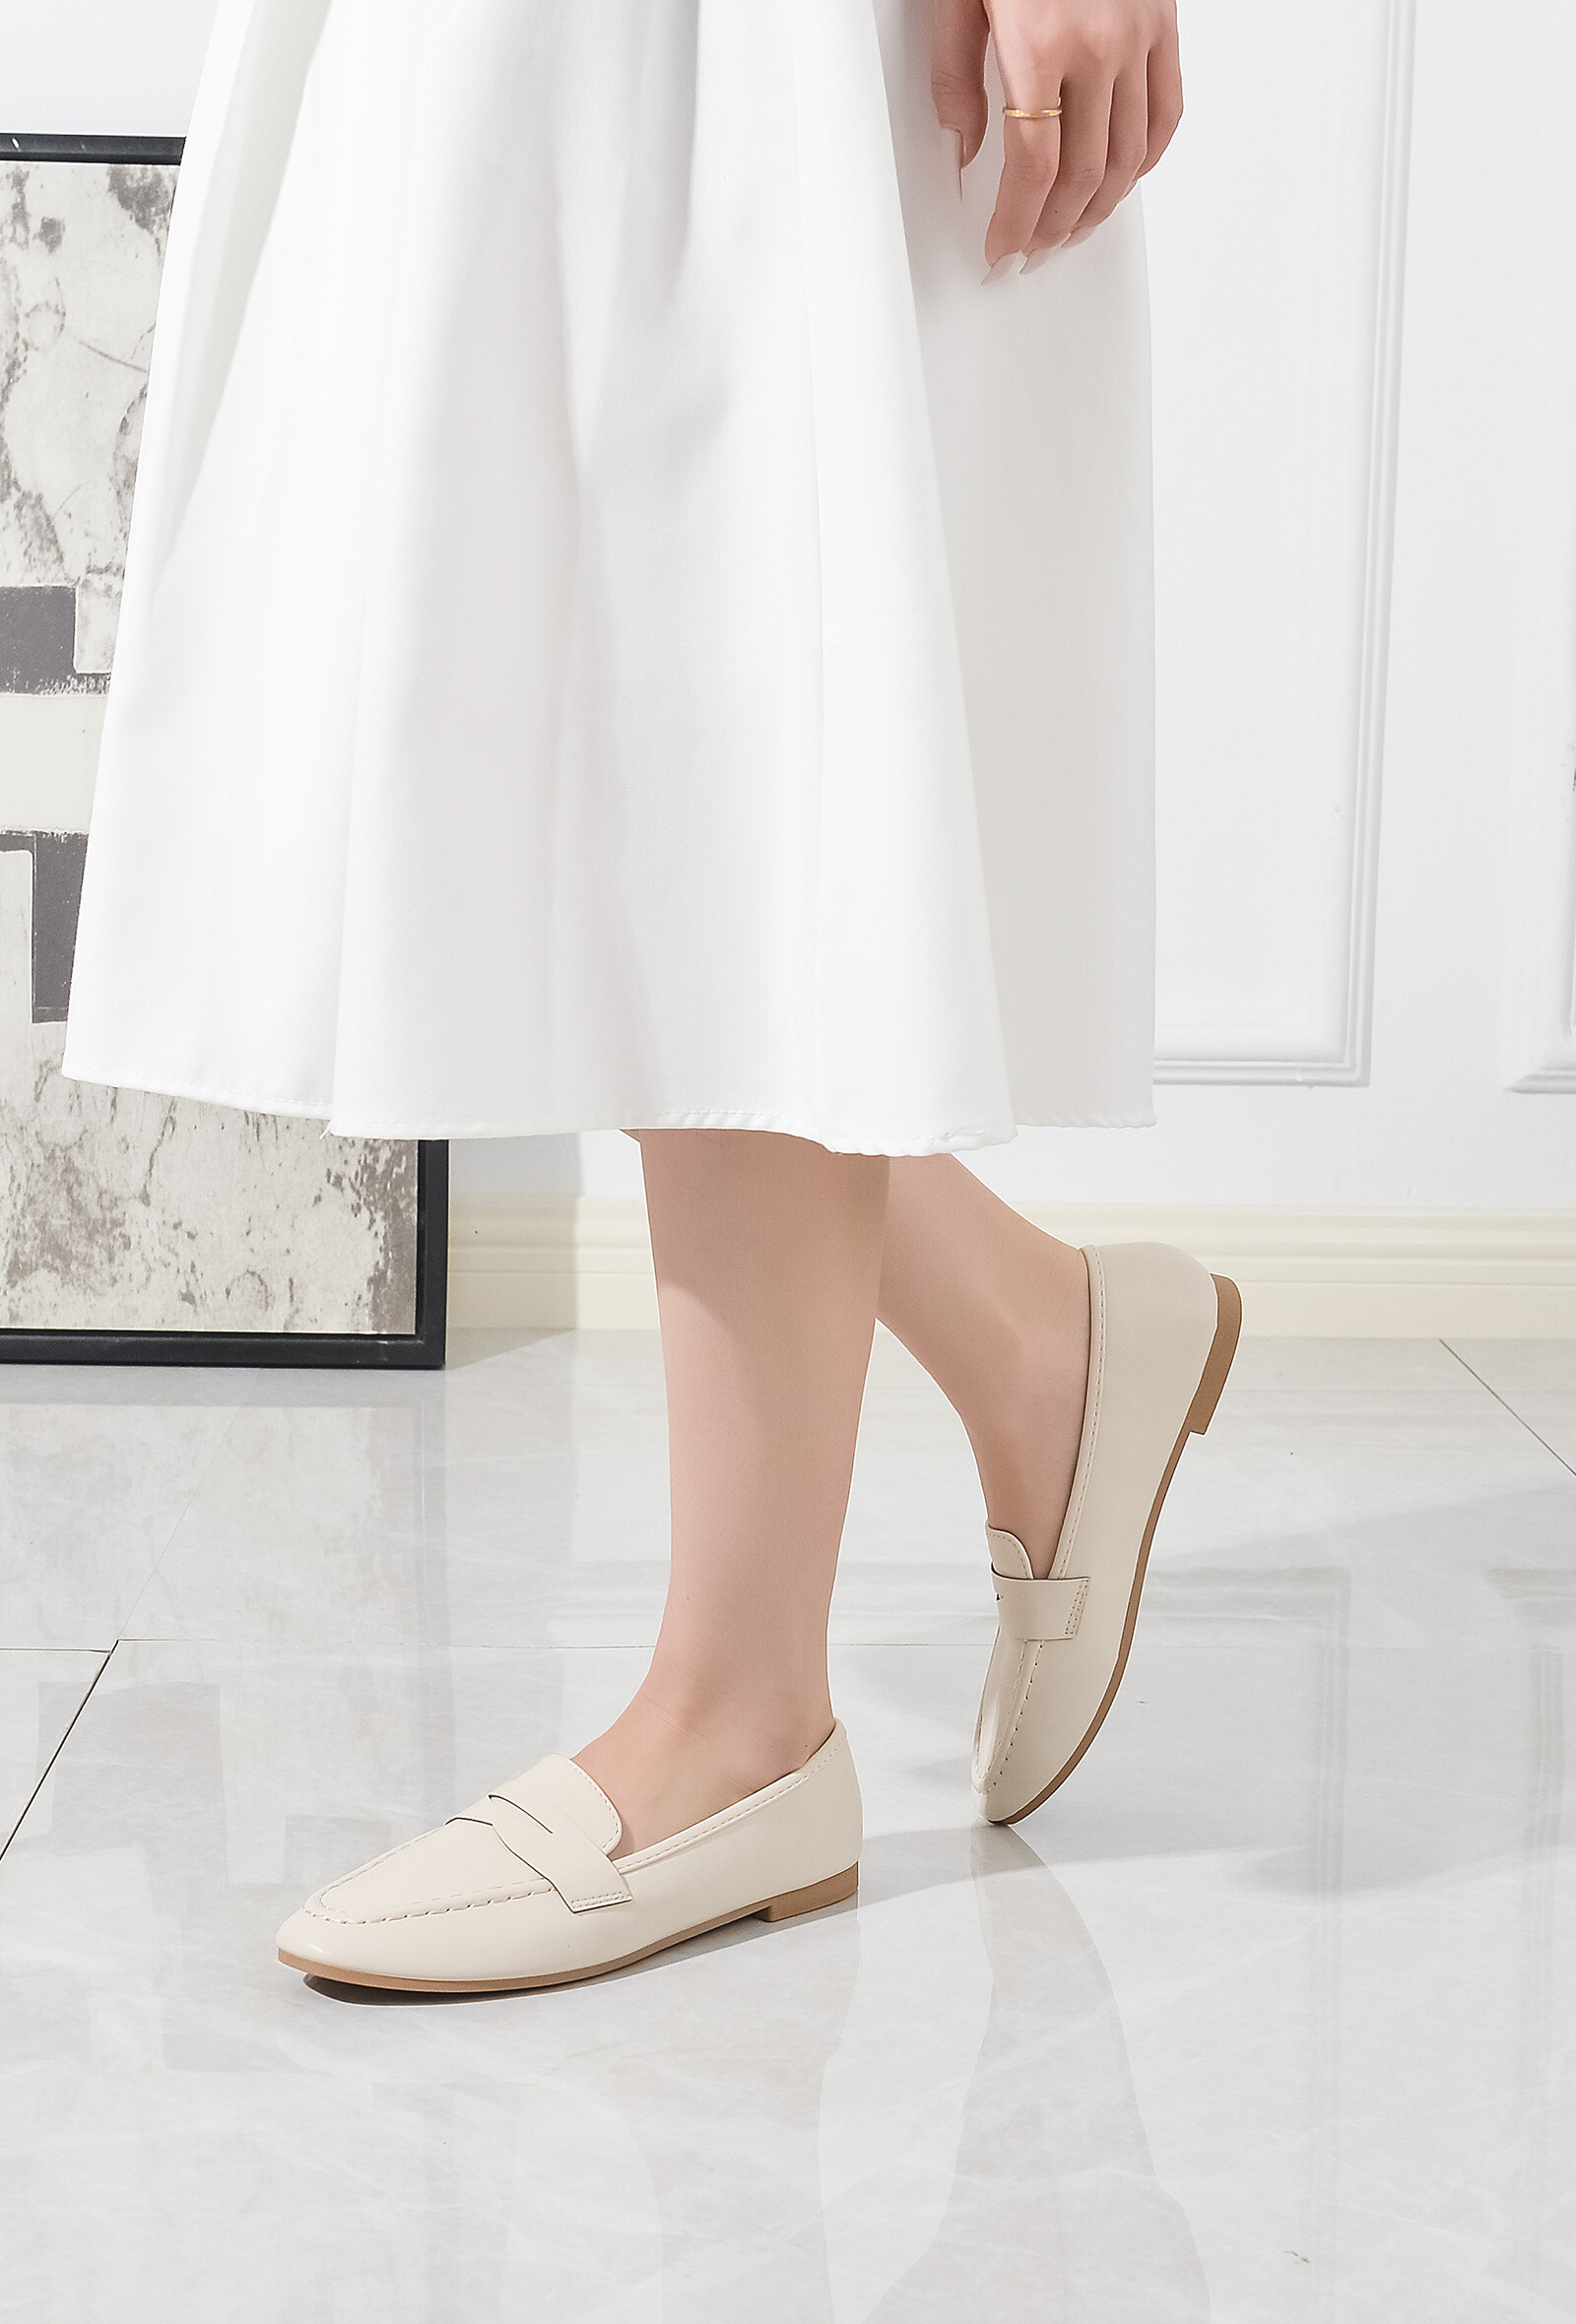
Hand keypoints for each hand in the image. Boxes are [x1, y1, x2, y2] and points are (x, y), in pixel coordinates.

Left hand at [931, 0, 1182, 268]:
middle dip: (1054, 227)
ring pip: (1128, 156)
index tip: (1003, 249)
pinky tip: (1118, 180)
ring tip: (1071, 229)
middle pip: (1083, 173)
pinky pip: (1166, 112)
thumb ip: (954, 74)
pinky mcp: (1163, 23)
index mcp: (1040, 42)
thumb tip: (961, 148)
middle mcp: (1098, 46)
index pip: (1033, 167)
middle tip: (1031, 250)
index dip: (1017, 222)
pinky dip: (1144, 160)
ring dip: (1098, 207)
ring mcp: (1138, 37)